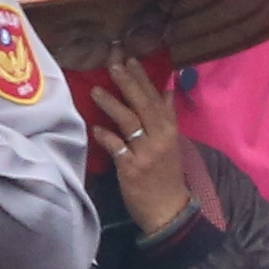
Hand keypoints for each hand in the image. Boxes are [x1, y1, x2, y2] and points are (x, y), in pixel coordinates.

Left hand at [73, 58, 219, 242]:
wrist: (169, 210)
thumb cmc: (167, 175)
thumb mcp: (172, 143)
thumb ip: (167, 115)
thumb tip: (166, 89)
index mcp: (170, 129)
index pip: (156, 97)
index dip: (142, 77)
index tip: (130, 58)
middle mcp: (160, 137)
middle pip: (142, 104)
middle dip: (128, 82)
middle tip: (113, 62)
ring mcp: (146, 153)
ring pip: (129, 122)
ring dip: (112, 104)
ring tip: (95, 90)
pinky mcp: (132, 169)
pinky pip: (117, 148)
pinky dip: (106, 137)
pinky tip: (95, 128)